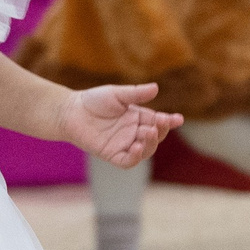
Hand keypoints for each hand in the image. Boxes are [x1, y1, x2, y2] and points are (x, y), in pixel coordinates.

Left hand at [60, 84, 181, 168]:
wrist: (71, 111)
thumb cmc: (94, 101)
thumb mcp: (117, 94)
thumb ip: (136, 93)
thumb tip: (156, 88)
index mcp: (138, 118)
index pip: (158, 122)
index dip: (169, 122)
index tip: (178, 119)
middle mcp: (133, 132)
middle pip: (155, 137)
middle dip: (160, 131)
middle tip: (158, 123)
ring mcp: (124, 145)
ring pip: (145, 151)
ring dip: (150, 144)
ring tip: (147, 132)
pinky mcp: (112, 155)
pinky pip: (127, 162)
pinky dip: (135, 157)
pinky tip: (136, 147)